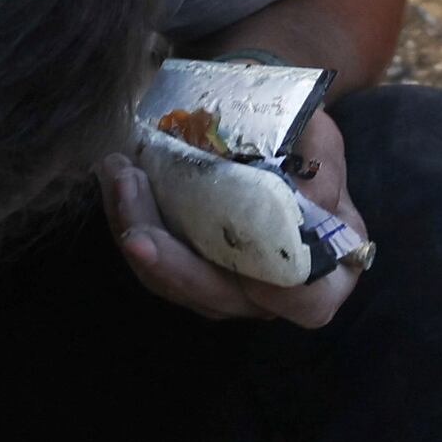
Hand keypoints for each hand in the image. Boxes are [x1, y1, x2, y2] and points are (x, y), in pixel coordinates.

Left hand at [106, 103, 360, 330]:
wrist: (272, 140)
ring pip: (173, 284)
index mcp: (325, 272)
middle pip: (218, 297)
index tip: (253, 273)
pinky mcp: (184, 269)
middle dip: (172, 263)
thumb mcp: (322, 143)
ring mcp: (223, 289)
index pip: (308, 301)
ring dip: (137, 232)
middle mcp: (271, 295)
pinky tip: (117, 180)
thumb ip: (318, 163)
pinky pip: (152, 261)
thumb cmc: (308, 147)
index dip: (281, 294)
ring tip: (119, 176)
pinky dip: (129, 222)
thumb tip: (299, 191)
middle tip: (136, 219)